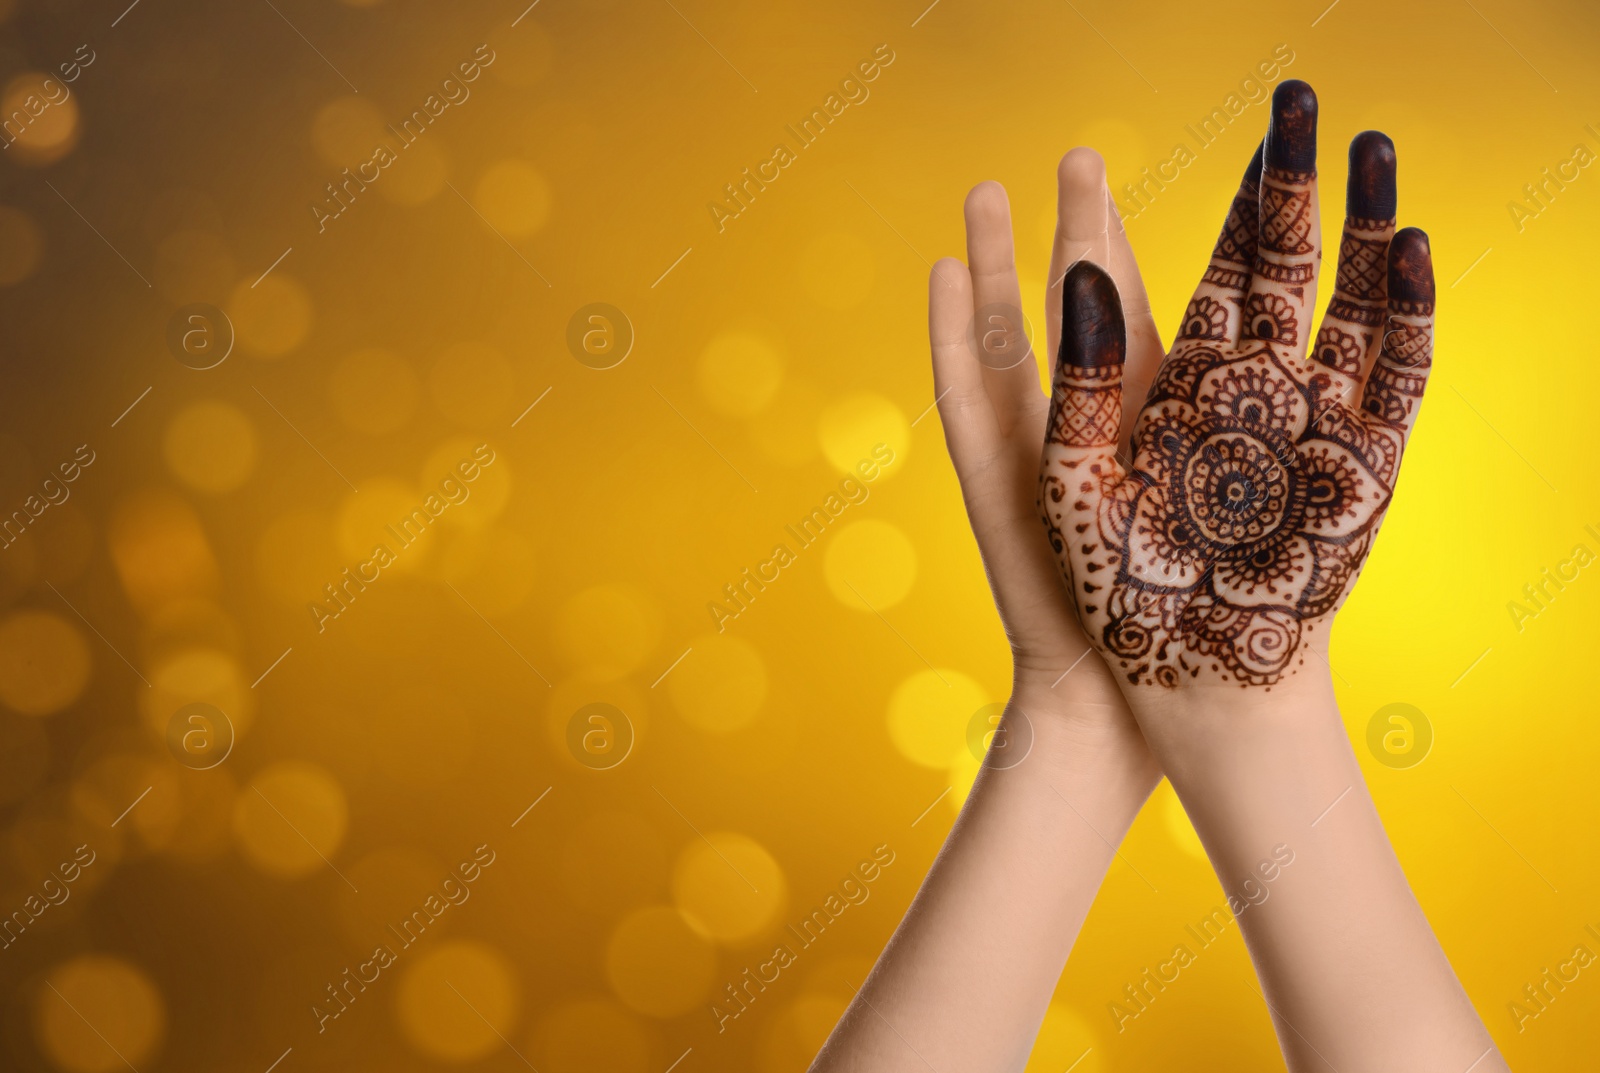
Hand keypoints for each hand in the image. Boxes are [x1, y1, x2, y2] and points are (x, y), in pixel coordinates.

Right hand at [929, 150, 1164, 722]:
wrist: (1127, 697)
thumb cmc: (1182, 611)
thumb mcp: (1213, 506)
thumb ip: (1217, 429)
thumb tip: (1262, 364)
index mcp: (1148, 420)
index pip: (1140, 306)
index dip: (1140, 241)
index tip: (1140, 177)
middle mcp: (1087, 426)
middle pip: (1079, 308)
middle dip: (1076, 229)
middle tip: (1075, 156)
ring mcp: (1031, 452)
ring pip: (1015, 338)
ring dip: (998, 267)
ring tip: (983, 196)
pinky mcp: (997, 488)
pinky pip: (968, 399)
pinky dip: (952, 339)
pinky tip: (939, 280)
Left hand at [1038, 80, 1434, 694]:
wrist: (1189, 679)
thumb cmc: (1115, 591)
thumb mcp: (1074, 479)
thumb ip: (1078, 379)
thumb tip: (1072, 272)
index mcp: (1165, 388)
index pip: (1178, 274)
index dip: (1183, 208)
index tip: (1174, 139)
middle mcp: (1239, 389)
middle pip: (1267, 265)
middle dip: (1280, 185)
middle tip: (1295, 98)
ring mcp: (1305, 417)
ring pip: (1340, 298)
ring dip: (1359, 225)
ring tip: (1367, 145)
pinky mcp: (1360, 458)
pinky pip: (1393, 371)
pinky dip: (1406, 308)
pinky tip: (1409, 242)